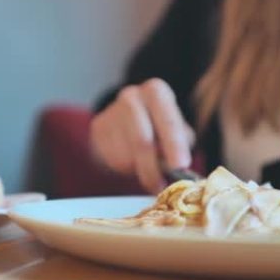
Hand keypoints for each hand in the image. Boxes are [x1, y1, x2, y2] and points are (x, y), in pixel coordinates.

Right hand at [90, 78, 194, 192]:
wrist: (123, 122)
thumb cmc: (156, 127)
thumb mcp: (173, 130)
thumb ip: (179, 143)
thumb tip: (180, 168)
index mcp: (156, 92)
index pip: (167, 119)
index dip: (175, 144)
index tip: (181, 165)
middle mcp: (132, 96)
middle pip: (142, 139)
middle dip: (152, 167)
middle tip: (160, 186)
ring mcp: (111, 111)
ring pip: (126, 154)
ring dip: (139, 171)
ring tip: (148, 174)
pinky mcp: (98, 127)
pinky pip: (111, 158)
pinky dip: (124, 168)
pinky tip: (129, 164)